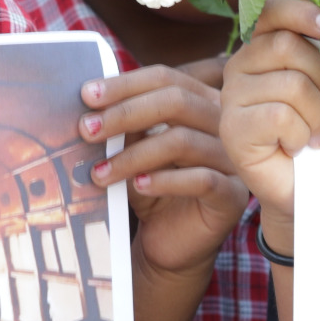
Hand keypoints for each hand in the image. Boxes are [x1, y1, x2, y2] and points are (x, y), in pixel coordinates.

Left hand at [81, 66, 248, 280]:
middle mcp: (223, 125)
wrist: (170, 243)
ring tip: (100, 173)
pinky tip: (137, 187)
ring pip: (183, 140)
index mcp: (201, 103)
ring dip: (133, 155)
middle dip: (125, 113)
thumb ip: (125, 124)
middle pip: (177, 100)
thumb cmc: (152, 188)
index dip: (125, 84)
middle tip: (87, 130)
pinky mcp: (233, 195)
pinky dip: (164, 181)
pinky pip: (201, 180)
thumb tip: (95, 102)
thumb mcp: (134, 150)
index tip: (86, 96)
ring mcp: (232, 160)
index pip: (166, 78)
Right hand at [218, 0, 319, 226]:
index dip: (304, 11)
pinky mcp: (232, 129)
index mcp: (261, 49)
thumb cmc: (316, 131)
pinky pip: (281, 116)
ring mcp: (231, 98)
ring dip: (317, 114)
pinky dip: (302, 134)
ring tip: (314, 133)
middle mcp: (238, 67)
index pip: (273, 11)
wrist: (304, 187)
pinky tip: (298, 147)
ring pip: (291, 84)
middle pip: (287, 46)